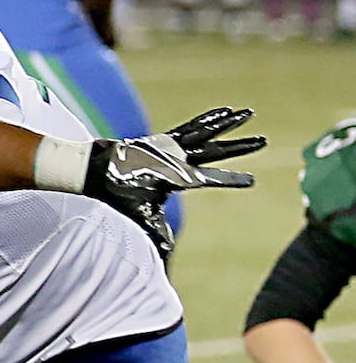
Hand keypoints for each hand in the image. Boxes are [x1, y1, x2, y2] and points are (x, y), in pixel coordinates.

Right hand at [83, 108, 263, 258]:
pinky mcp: (163, 140)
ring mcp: (174, 150)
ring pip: (208, 136)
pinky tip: (224, 111)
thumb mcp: (142, 215)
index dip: (232, 179)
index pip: (213, 179)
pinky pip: (190, 128)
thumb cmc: (118, 194)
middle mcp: (181, 163)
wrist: (97, 175)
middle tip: (265, 142)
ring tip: (249, 114)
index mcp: (180, 180)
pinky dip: (207, 120)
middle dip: (241, 148)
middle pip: (217, 154)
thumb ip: (158, 229)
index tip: (251, 180)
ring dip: (229, 126)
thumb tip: (166, 251)